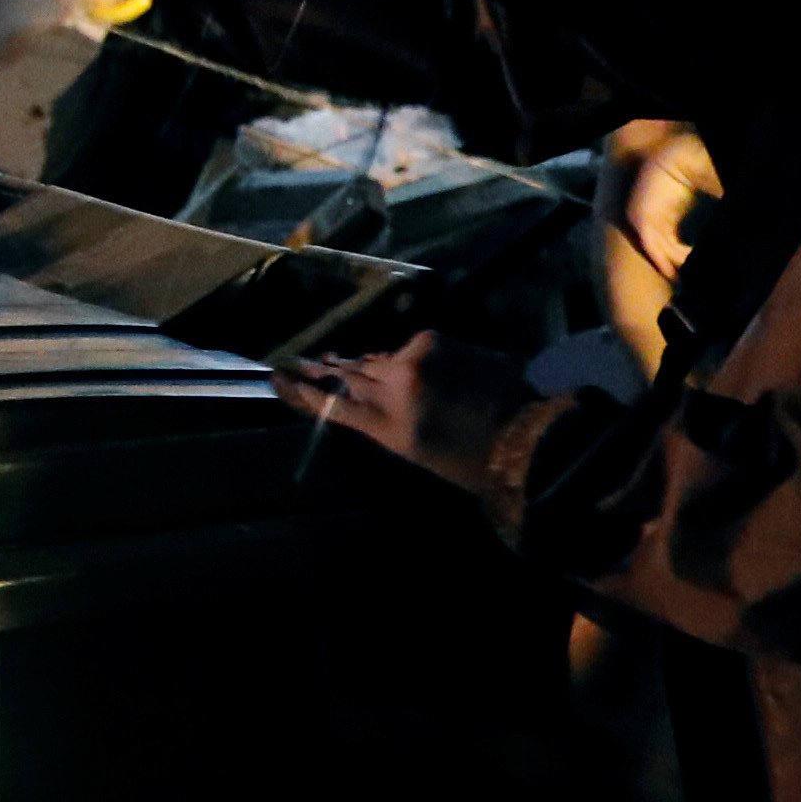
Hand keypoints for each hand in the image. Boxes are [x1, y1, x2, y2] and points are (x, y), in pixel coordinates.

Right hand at [275, 332, 536, 494]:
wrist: (524, 437)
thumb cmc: (469, 459)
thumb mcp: (415, 449)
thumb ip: (382, 420)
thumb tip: (362, 391)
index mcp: (387, 429)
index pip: (331, 404)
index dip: (301, 391)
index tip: (276, 376)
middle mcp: (393, 391)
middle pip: (346, 373)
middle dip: (321, 367)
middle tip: (297, 359)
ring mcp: (413, 363)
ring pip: (375, 359)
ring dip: (368, 364)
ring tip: (349, 364)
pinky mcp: (433, 343)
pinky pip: (409, 348)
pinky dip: (408, 358)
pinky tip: (416, 370)